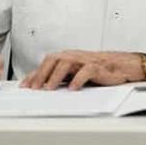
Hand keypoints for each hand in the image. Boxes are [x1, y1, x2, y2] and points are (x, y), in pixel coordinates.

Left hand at [21, 51, 143, 89]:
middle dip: (41, 74)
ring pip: (66, 63)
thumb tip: (41, 86)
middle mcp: (74, 56)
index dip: (34, 74)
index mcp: (68, 57)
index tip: (25, 86)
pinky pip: (85, 71)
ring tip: (49, 89)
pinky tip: (72, 88)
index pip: (46, 63)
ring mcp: (85, 60)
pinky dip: (77, 79)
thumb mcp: (76, 72)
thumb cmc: (97, 69)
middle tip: (34, 88)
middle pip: (53, 59)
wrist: (120, 65)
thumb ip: (61, 76)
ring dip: (55, 76)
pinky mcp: (97, 66)